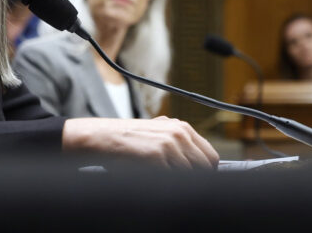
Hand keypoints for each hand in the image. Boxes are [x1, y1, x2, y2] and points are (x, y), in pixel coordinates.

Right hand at [62, 116, 218, 169]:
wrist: (102, 138)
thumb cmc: (127, 141)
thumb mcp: (157, 133)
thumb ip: (177, 143)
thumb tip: (198, 164)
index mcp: (181, 127)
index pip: (210, 156)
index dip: (206, 171)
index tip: (196, 179)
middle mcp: (179, 133)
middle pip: (206, 167)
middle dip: (196, 178)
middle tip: (180, 184)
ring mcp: (169, 143)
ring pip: (192, 174)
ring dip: (180, 182)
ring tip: (161, 180)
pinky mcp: (158, 155)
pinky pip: (174, 179)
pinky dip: (166, 184)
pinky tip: (152, 178)